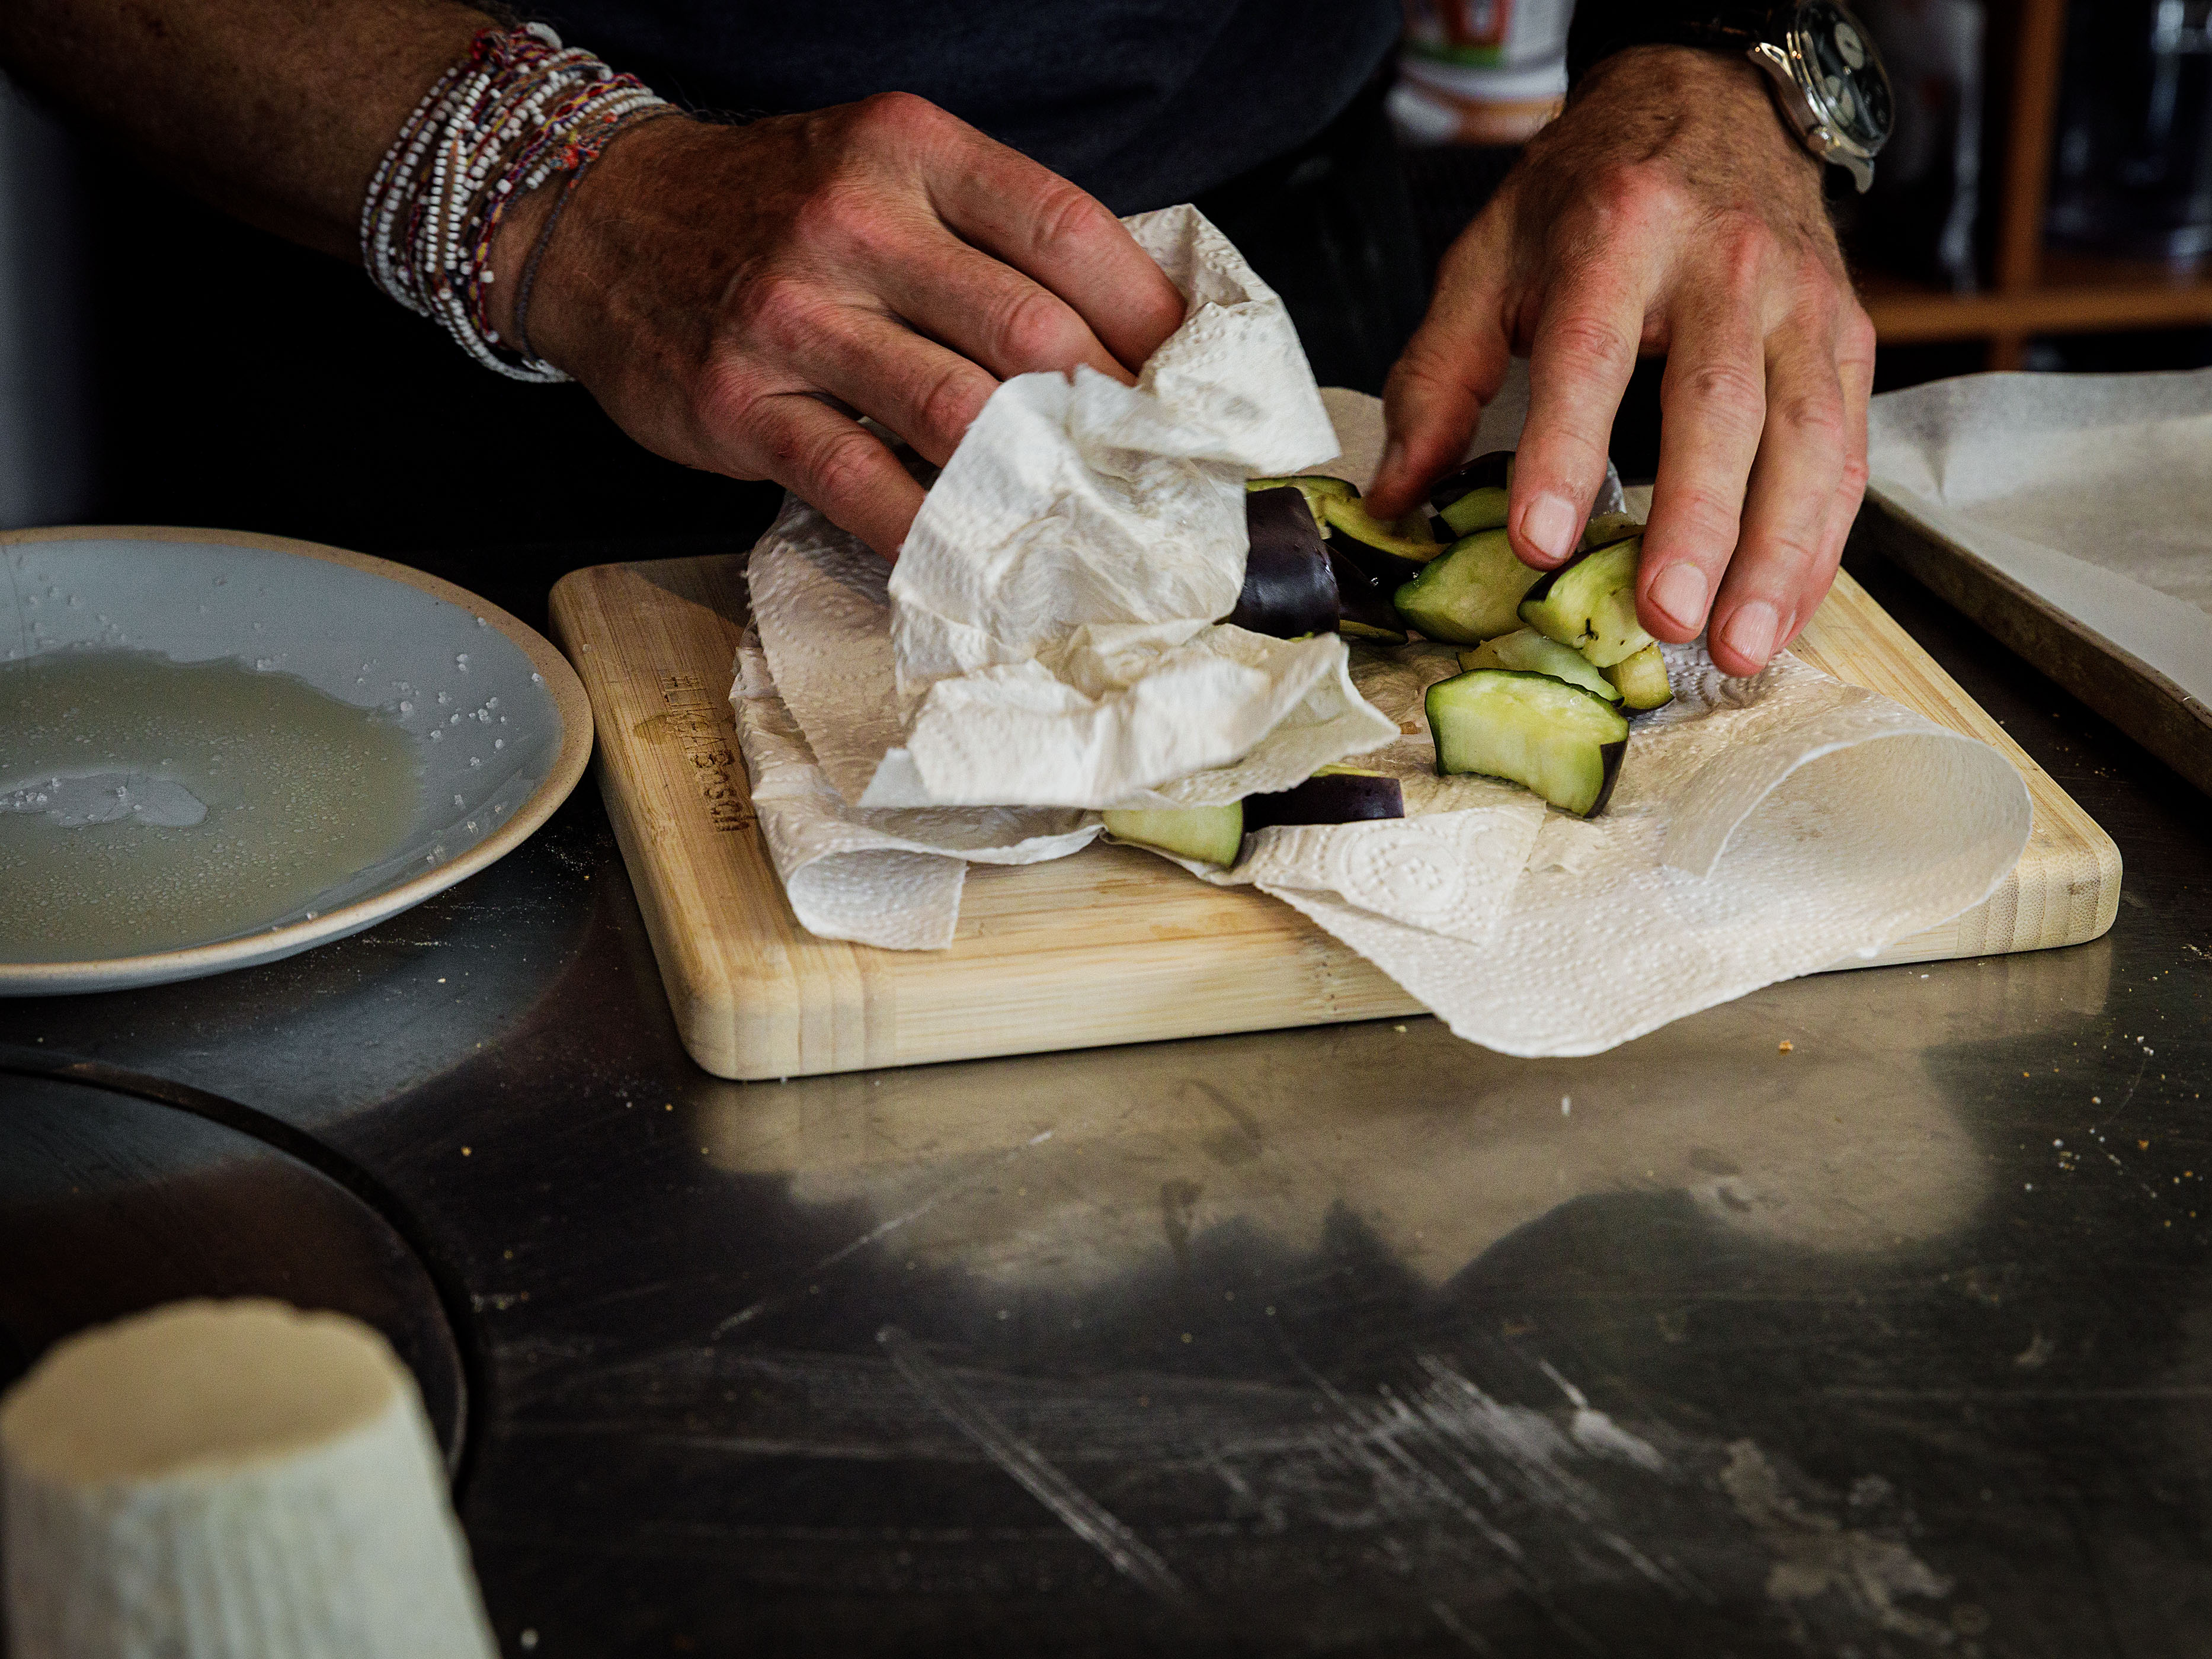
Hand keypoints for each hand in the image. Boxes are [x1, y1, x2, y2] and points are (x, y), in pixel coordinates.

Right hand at [489, 93, 1187, 555]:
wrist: (600, 220)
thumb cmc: (768, 207)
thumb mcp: (882, 170)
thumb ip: (985, 235)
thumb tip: (1117, 334)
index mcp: (912, 151)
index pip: (1067, 231)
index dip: (1149, 317)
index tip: (1195, 382)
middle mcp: (856, 221)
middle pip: (1028, 332)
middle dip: (1110, 416)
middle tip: (1155, 473)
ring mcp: (794, 314)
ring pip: (955, 412)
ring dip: (1038, 482)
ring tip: (1093, 525)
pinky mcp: (743, 402)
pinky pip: (860, 482)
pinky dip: (931, 533)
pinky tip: (979, 562)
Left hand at [1366, 47, 1874, 675]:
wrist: (1711, 102)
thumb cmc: (1590, 196)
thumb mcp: (1490, 257)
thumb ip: (1439, 376)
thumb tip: (1396, 496)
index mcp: (1618, 236)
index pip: (1589, 356)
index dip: (1566, 452)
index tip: (1542, 542)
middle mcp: (1724, 266)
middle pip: (1719, 405)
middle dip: (1697, 523)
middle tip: (1666, 618)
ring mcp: (1801, 304)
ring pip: (1805, 439)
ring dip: (1776, 555)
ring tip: (1736, 645)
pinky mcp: (1847, 338)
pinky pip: (1846, 453)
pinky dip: (1820, 543)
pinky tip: (1783, 612)